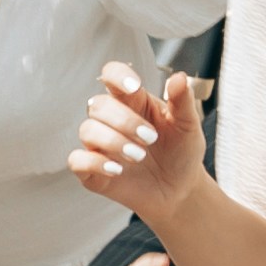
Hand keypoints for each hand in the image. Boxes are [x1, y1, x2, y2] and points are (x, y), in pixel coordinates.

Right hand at [67, 61, 207, 209]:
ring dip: (113, 141)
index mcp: (132, 101)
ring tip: (138, 156)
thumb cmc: (181, 153)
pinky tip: (117, 170)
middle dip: (123, 121)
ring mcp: (99, 145)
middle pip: (98, 105)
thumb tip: (179, 77)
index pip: (112, 75)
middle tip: (151, 139)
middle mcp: (111, 120)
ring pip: (87, 130)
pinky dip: (94, 163)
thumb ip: (182, 101)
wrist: (181, 190)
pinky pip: (77, 160)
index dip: (116, 76)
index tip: (133, 88)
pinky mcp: (92, 170)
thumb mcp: (188, 125)